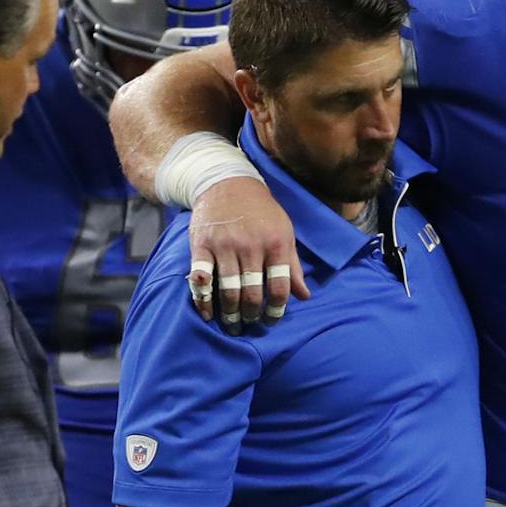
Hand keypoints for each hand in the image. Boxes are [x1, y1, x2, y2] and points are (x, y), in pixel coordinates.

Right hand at [185, 176, 305, 327]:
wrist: (228, 182)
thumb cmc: (262, 211)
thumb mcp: (284, 232)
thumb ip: (293, 265)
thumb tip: (304, 296)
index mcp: (275, 245)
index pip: (279, 288)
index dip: (275, 310)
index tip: (271, 320)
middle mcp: (251, 247)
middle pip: (251, 294)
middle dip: (251, 315)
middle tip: (249, 324)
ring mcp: (224, 246)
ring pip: (228, 291)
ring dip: (230, 314)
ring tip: (233, 325)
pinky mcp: (202, 245)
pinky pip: (201, 279)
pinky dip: (203, 300)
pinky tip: (208, 314)